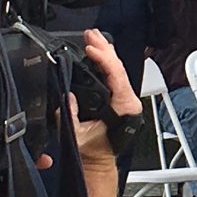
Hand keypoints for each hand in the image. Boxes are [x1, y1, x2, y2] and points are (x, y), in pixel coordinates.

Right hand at [76, 29, 143, 169]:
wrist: (98, 161)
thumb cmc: (92, 150)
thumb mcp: (77, 134)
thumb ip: (72, 115)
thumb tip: (69, 96)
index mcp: (124, 107)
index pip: (116, 76)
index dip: (104, 59)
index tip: (92, 48)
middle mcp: (128, 100)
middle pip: (118, 68)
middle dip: (104, 49)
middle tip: (91, 35)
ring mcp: (125, 98)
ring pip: (117, 69)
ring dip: (105, 52)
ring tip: (94, 38)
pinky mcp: (119, 97)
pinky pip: (114, 75)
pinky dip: (106, 62)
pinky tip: (99, 52)